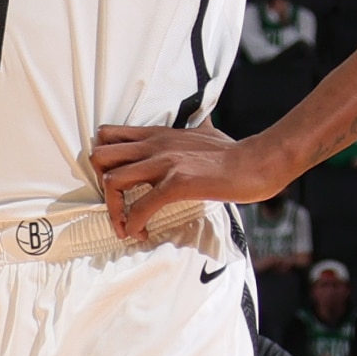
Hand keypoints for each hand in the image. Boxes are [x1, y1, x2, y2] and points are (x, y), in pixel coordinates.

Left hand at [91, 123, 268, 238]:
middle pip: (99, 156)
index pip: (108, 135)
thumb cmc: (232, 152)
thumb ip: (189, 130)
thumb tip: (197, 123)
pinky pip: (141, 206)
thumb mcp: (202, 132)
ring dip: (113, 210)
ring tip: (126, 225)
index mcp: (157, 134)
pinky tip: (142, 232)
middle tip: (115, 205)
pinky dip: (134, 223)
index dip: (103, 161)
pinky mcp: (178, 183)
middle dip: (99, 185)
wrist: (257, 161)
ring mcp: (165, 163)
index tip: (114, 184)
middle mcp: (155, 145)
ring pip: (112, 181)